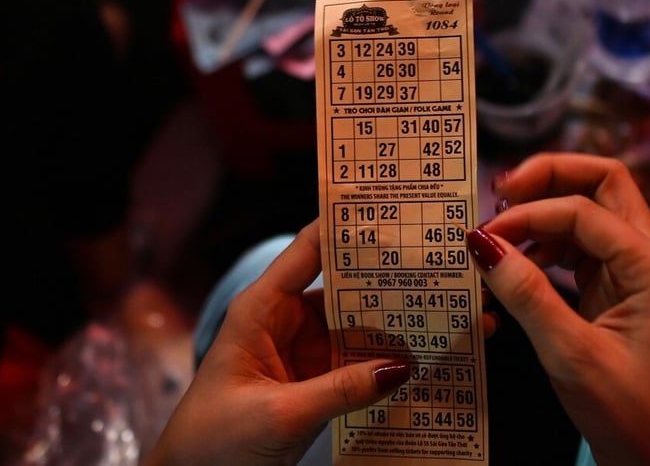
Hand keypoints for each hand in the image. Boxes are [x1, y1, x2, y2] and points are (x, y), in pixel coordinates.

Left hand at [146, 220, 410, 465]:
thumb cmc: (213, 441)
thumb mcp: (280, 414)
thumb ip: (340, 390)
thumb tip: (400, 368)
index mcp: (262, 308)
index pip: (308, 250)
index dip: (345, 226)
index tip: (388, 208)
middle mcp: (284, 320)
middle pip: (341, 286)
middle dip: (383, 280)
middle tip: (432, 268)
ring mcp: (301, 350)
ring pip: (354, 326)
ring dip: (389, 326)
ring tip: (437, 315)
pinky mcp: (314, 381)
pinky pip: (355, 362)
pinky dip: (382, 362)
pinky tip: (416, 358)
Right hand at [469, 153, 649, 465]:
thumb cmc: (634, 418)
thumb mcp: (572, 355)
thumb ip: (527, 294)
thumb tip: (481, 243)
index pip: (584, 210)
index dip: (529, 214)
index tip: (483, 236)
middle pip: (604, 185)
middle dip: (550, 178)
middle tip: (499, 191)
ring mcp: (640, 275)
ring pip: (594, 215)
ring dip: (547, 215)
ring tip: (500, 237)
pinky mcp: (624, 295)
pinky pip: (586, 251)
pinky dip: (550, 248)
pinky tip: (520, 267)